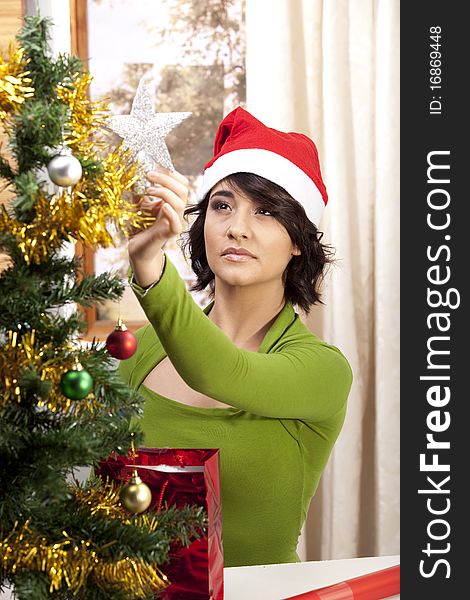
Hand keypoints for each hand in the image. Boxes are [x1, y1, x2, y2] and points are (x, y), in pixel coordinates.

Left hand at [128, 168, 188, 285]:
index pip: (181, 183)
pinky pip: (177, 224)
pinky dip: (171, 213)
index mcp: (171, 201)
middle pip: (183, 189)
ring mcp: (174, 222)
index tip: (155, 166)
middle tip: (149, 174)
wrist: (137, 248)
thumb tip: (133, 173)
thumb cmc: (139, 226)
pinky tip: (162, 206)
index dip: (171, 173)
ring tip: (149, 189)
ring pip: (180, 203)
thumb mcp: (138, 204)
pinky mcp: (169, 234)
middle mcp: (175, 211)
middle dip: (167, 178)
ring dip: (165, 192)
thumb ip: (139, 192)